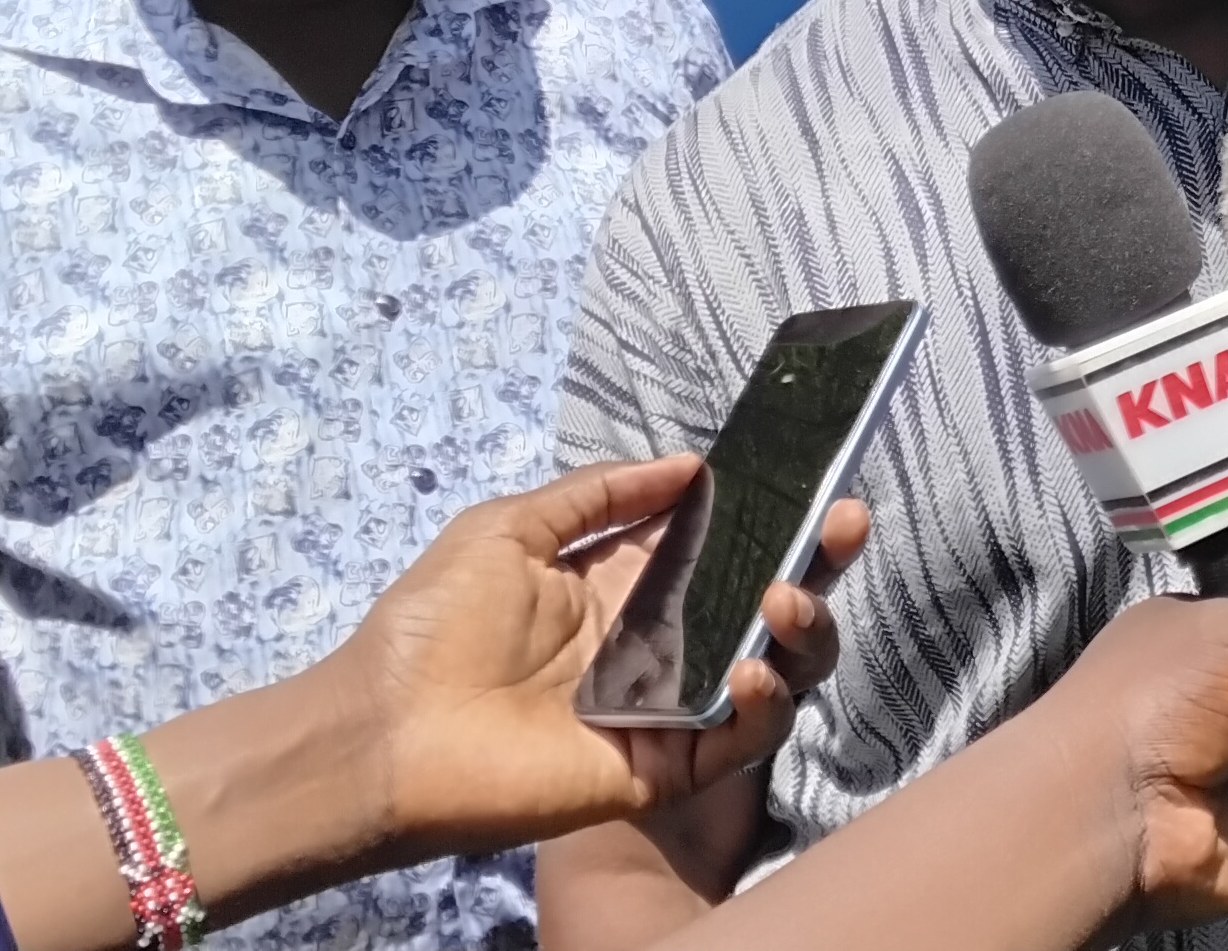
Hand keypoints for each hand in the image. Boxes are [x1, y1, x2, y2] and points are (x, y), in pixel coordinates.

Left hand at [302, 455, 868, 861]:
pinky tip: (751, 669)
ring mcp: (671, 706)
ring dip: (800, 629)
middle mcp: (664, 644)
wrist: (384, 730)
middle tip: (843, 523)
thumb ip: (601, 495)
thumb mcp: (511, 528)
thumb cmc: (433, 626)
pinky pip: (739, 738)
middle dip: (819, 565)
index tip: (819, 482)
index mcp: (632, 586)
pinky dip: (763, 705)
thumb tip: (688, 463)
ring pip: (775, 670)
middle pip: (770, 606)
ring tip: (784, 598)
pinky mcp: (666, 764)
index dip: (779, 518)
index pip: (728, 548)